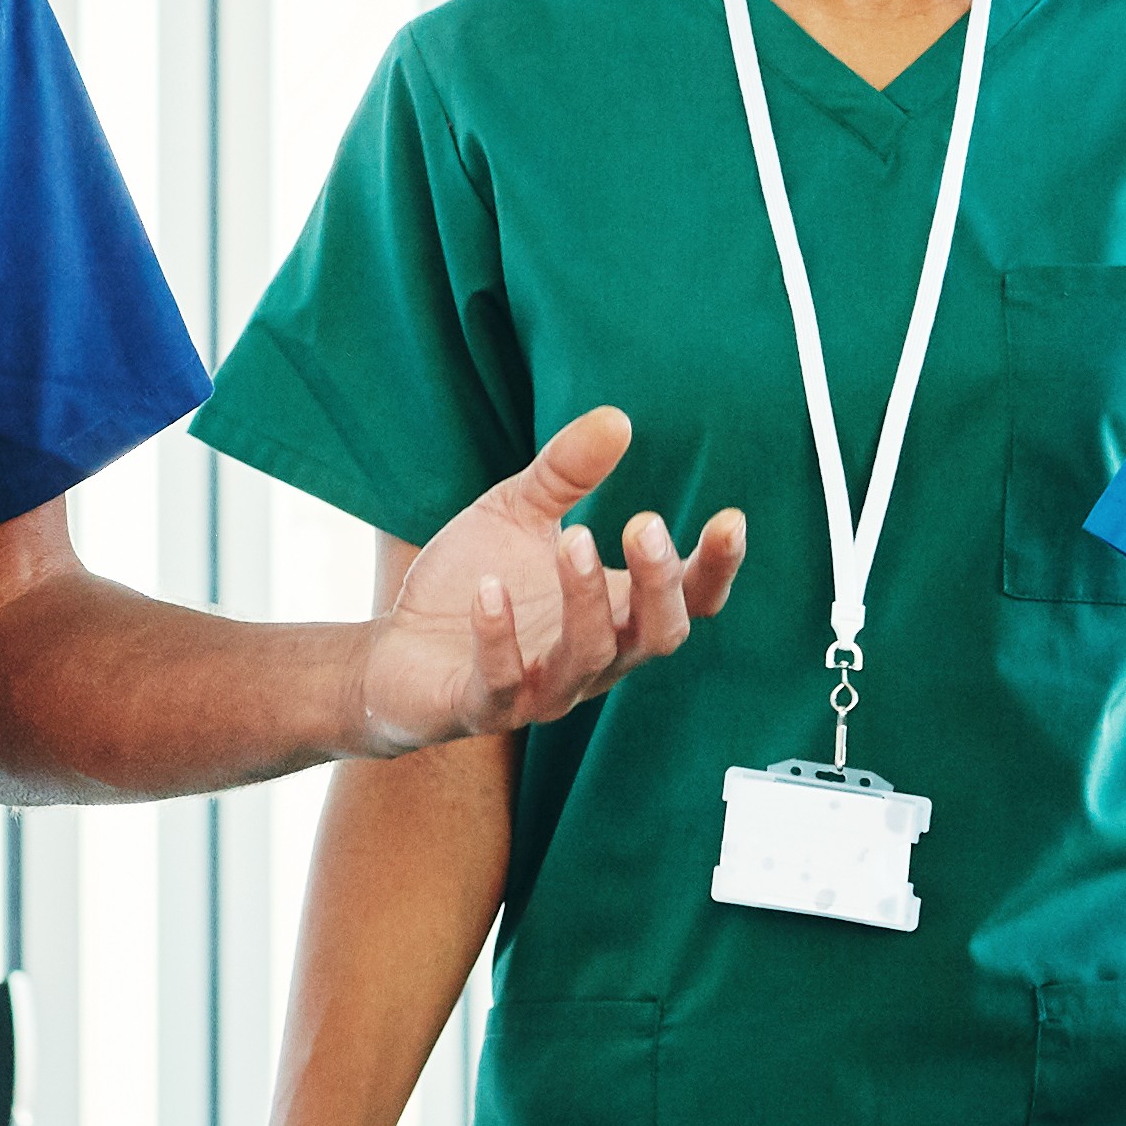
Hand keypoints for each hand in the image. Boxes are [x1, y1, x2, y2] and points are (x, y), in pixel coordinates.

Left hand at [358, 406, 745, 753]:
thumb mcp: (518, 511)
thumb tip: (615, 418)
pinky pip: (501, 682)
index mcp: (616, 612)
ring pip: (588, 657)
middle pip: (658, 635)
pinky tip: (490, 589)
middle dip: (658, 583)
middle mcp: (595, 658)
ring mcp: (542, 689)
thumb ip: (567, 473)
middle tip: (644, 524)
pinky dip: (499, 637)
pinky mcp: (483, 707)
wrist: (395, 651)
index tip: (729, 519)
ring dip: (585, 600)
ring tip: (573, 537)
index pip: (689, 600)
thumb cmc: (472, 581)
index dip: (716, 568)